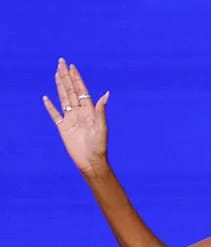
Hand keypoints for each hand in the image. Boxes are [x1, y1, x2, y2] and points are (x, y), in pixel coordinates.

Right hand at [43, 58, 109, 175]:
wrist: (91, 161)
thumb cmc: (99, 146)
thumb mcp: (101, 127)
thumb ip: (101, 110)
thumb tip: (106, 94)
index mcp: (90, 111)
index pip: (81, 91)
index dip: (77, 78)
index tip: (72, 66)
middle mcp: (80, 113)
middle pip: (71, 91)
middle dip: (66, 76)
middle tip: (61, 62)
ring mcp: (71, 119)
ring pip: (63, 98)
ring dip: (60, 86)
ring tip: (56, 73)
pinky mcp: (63, 128)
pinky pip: (55, 115)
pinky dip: (50, 106)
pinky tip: (46, 98)